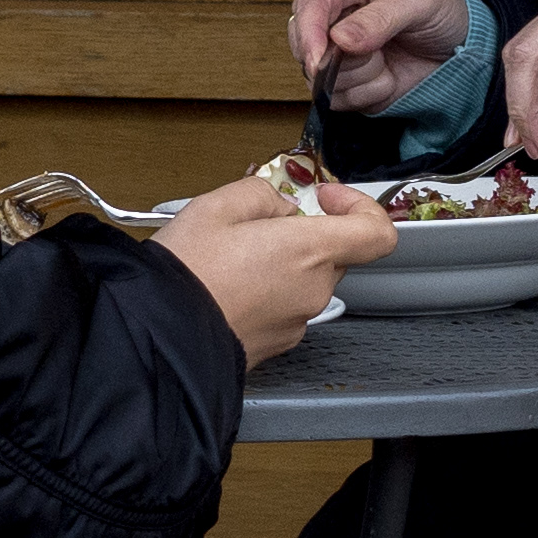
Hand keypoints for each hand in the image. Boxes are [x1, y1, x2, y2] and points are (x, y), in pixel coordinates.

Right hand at [155, 163, 393, 365]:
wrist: (159, 337)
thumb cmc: (186, 273)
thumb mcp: (216, 206)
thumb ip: (261, 194)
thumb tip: (278, 205)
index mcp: (309, 251)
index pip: (377, 233)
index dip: (359, 208)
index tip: (325, 198)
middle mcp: (313, 290)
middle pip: (333, 253)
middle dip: (301, 233)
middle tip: (255, 224)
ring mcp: (297, 321)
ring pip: (306, 280)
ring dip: (280, 263)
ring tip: (231, 256)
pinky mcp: (277, 343)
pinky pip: (285, 306)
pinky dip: (267, 290)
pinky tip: (229, 285)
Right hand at [289, 0, 469, 119]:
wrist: (460, 46)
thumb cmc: (440, 8)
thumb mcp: (420, 0)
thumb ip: (381, 17)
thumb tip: (341, 39)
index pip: (308, 3)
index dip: (309, 33)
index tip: (319, 59)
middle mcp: (325, 9)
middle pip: (304, 44)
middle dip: (346, 59)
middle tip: (381, 50)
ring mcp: (328, 47)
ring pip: (320, 77)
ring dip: (364, 76)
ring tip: (388, 57)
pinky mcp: (338, 80)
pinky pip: (337, 99)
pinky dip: (368, 94)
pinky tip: (387, 76)